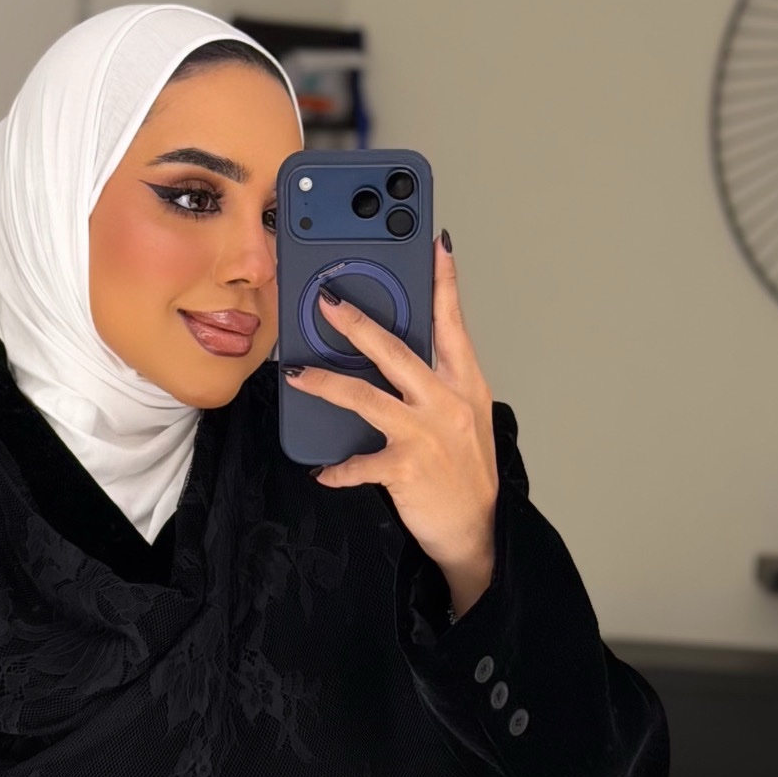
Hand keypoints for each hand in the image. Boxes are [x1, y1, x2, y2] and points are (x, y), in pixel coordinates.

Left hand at [284, 235, 498, 615]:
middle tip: (327, 303)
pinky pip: (361, 463)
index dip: (444, 283)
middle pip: (397, 352)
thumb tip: (400, 358)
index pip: (454, 325)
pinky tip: (323, 470)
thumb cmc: (467, 475)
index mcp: (465, 386)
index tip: (435, 245)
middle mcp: (447, 404)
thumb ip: (439, 384)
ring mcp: (426, 435)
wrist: (478, 532)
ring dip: (328, 384)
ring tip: (299, 375)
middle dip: (358, 324)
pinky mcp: (406, 469)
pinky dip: (339, 469)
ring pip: (369, 398)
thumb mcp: (466, 418)